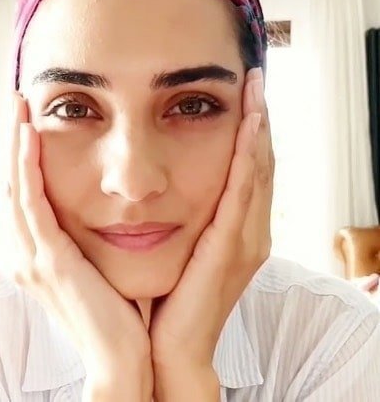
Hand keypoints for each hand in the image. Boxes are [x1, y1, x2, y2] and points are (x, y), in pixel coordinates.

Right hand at [7, 93, 152, 400]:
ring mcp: (35, 257)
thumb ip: (91, 242)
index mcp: (43, 254)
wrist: (125, 357)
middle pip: (14, 186)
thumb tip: (107, 215)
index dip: (25, 160)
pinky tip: (29, 136)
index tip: (34, 126)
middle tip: (20, 106)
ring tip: (19, 109)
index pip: (28, 196)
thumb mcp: (100, 269)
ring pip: (16, 188)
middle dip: (15, 145)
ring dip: (16, 146)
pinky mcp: (49, 260)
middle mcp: (30, 253)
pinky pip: (32, 204)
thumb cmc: (119, 313)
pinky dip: (27, 168)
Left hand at [149, 67, 273, 400]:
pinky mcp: (230, 247)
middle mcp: (250, 231)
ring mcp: (245, 239)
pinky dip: (248, 157)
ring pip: (259, 171)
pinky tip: (248, 124)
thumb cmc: (172, 300)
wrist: (172, 347)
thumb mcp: (182, 250)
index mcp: (237, 231)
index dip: (250, 131)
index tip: (245, 96)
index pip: (249, 170)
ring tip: (255, 88)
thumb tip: (165, 191)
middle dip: (260, 119)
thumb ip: (186, 220)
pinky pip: (243, 192)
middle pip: (261, 163)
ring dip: (258, 128)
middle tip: (255, 79)